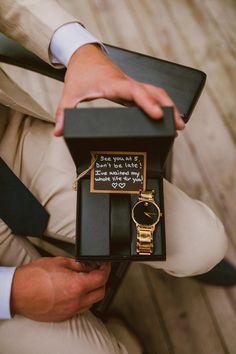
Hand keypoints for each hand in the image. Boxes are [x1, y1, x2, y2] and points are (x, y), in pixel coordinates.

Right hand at [11, 257, 110, 321]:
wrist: (17, 292)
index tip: (105, 265)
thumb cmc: (34, 276)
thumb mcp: (59, 262)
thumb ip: (78, 264)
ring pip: (91, 303)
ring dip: (93, 292)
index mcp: (77, 285)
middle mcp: (76, 301)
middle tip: (97, 272)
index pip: (102, 278)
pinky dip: (82, 301)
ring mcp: (70, 311)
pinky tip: (75, 292)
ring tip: (85, 282)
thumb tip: (89, 265)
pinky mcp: (63, 316)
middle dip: (102, 281)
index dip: (106, 269)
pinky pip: (80, 309)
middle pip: (101, 293)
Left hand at [54, 44, 184, 135]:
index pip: (136, 93)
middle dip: (168, 108)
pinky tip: (164, 113)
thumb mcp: (70, 93)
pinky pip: (150, 93)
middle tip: (178, 126)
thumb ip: (64, 113)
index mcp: (114, 85)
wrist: (84, 56)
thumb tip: (60, 132)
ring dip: (168, 105)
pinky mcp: (131, 87)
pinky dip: (160, 102)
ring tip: (178, 122)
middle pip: (154, 92)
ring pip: (156, 91)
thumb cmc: (80, 73)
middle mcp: (127, 83)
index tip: (158, 115)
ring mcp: (131, 84)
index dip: (148, 104)